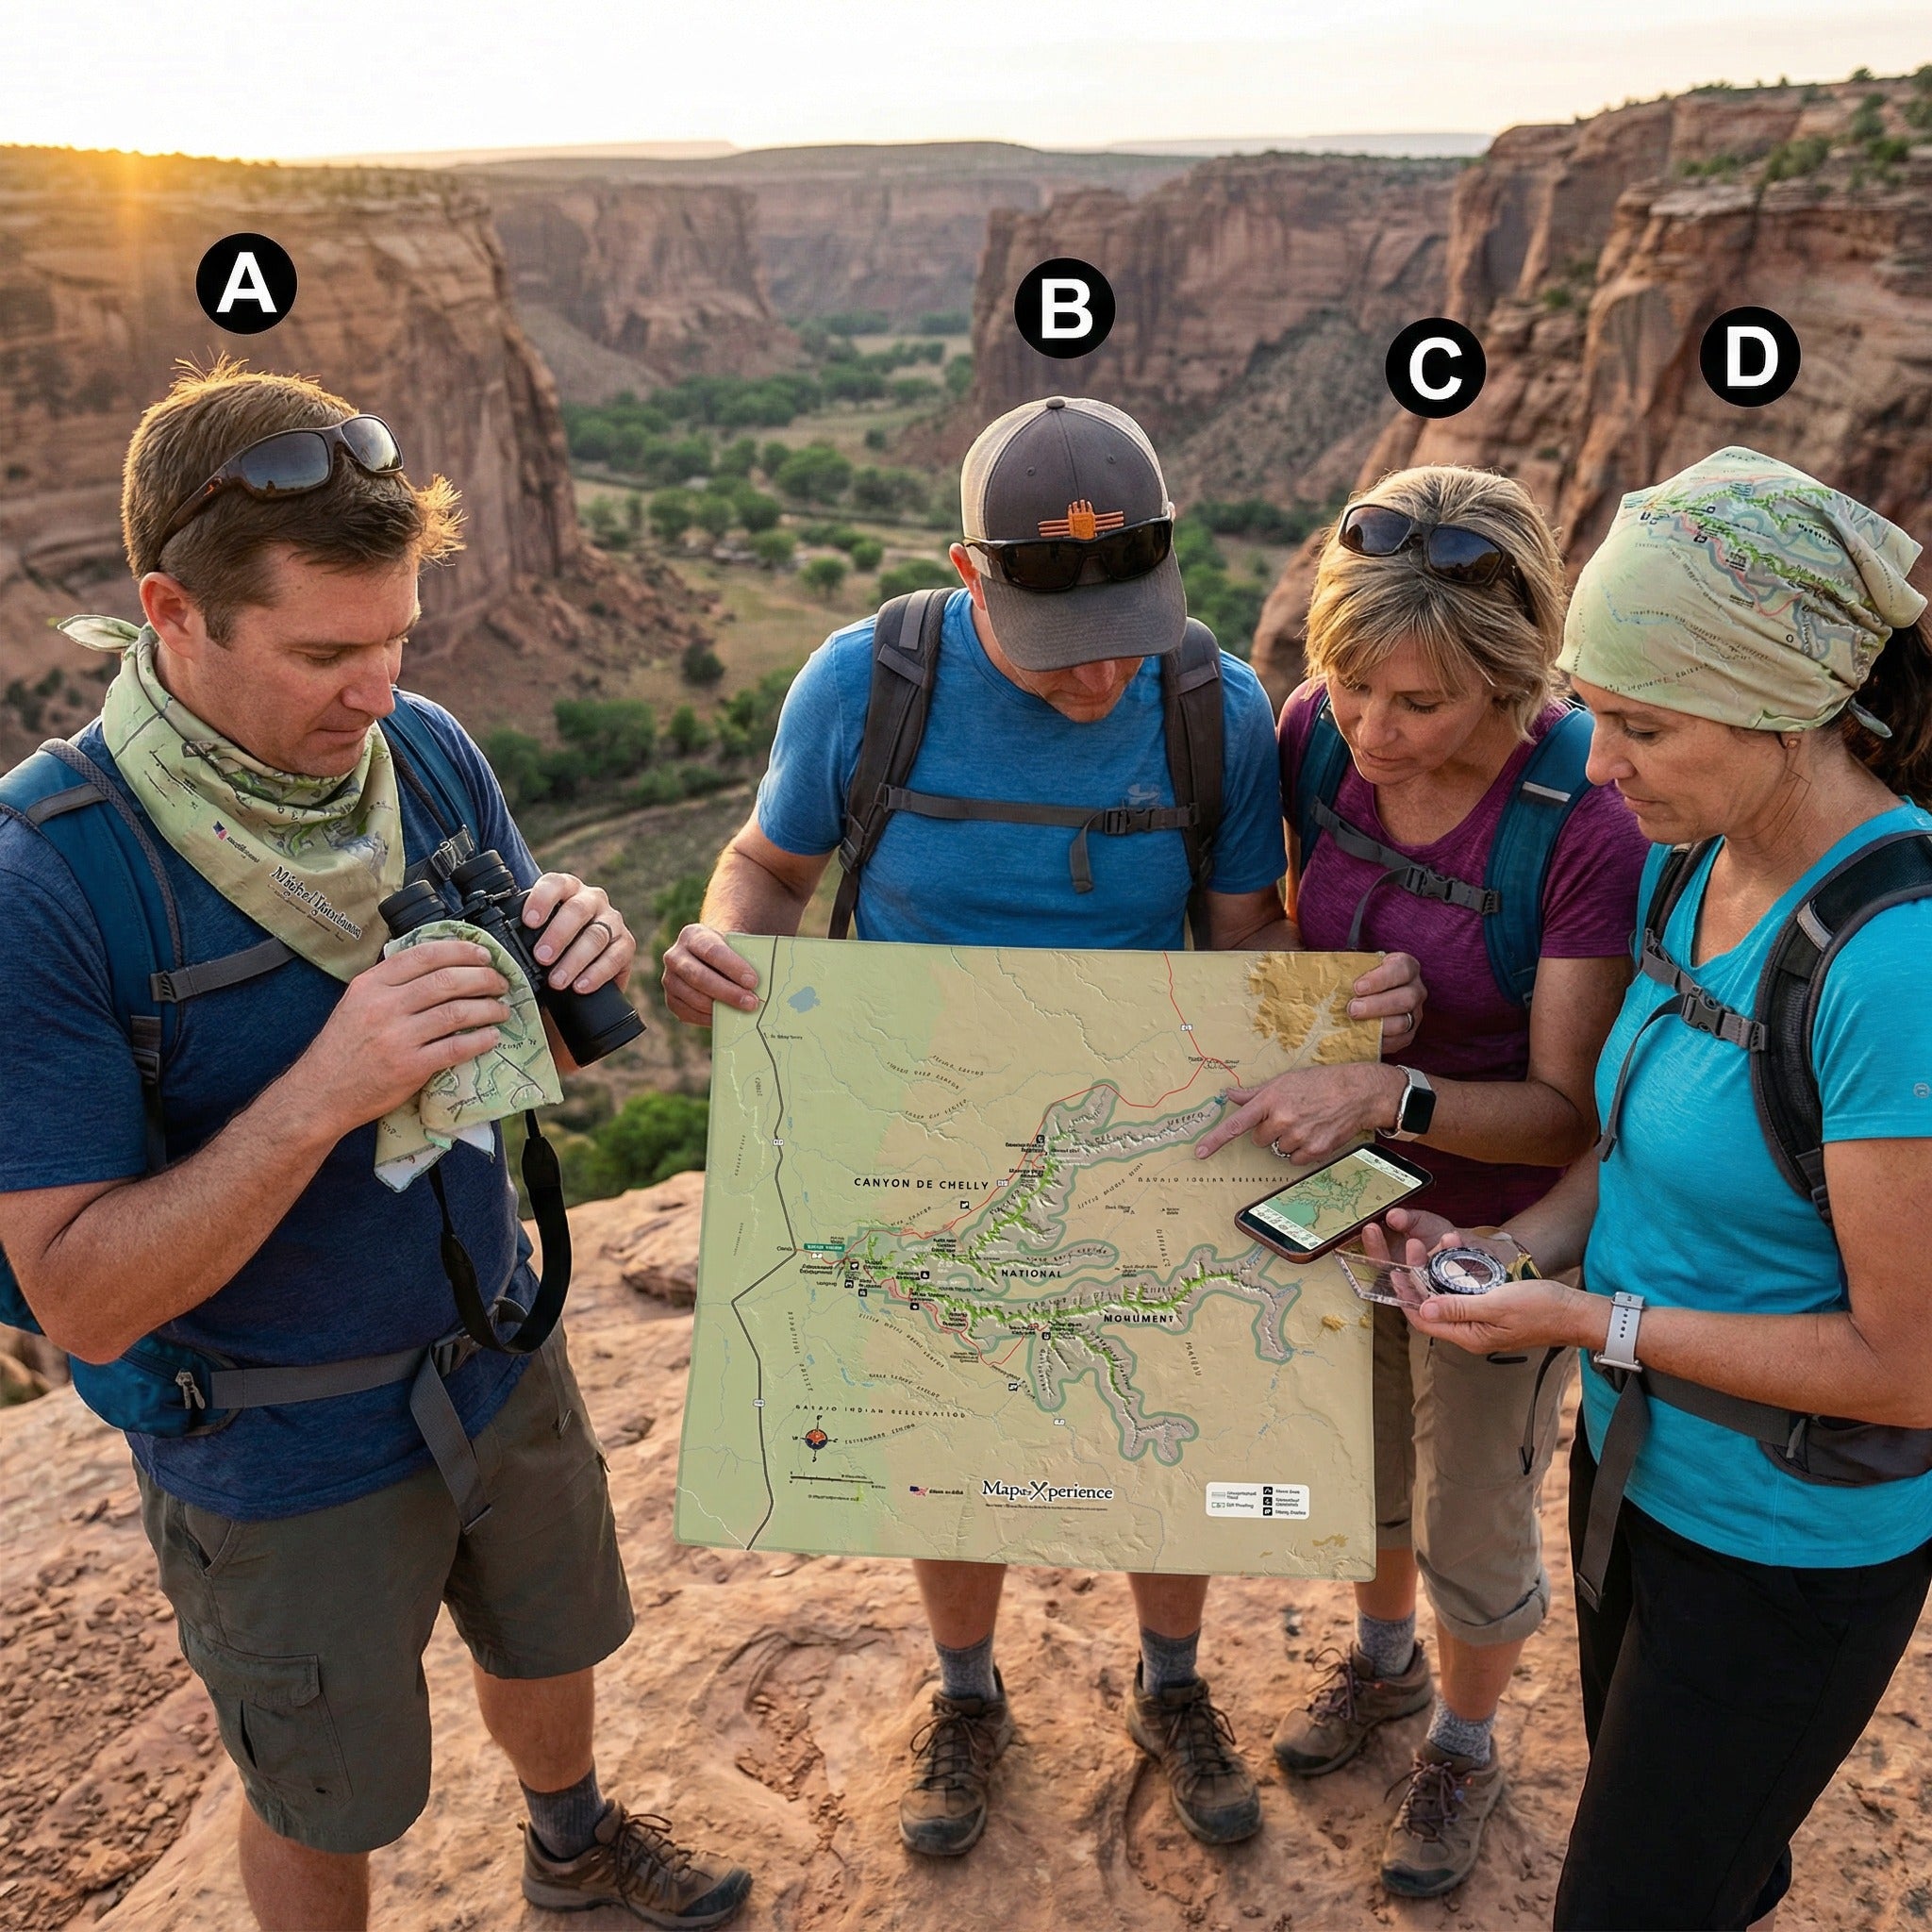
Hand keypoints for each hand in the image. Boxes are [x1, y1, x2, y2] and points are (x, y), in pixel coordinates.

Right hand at [296, 940, 509, 1131]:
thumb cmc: (343, 1048)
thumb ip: (391, 983)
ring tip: (501, 1009)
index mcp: (371, 984)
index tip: (483, 955)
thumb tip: (438, 965)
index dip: (460, 951)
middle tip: (500, 982)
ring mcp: (397, 1037)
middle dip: (483, 978)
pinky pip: (455, 1047)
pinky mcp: (410, 1067)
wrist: (321, 1092)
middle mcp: (384, 1006)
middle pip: (447, 980)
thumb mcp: (357, 1002)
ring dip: (488, 1008)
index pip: (424, 955)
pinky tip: (491, 1036)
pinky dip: (480, 1040)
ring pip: (456, 1012)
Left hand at [519, 872, 634, 994]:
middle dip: (558, 935)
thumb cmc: (550, 952)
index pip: (554, 884)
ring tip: (557, 981)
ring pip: (596, 935)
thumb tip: (497, 951)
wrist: (579, 974)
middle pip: (578, 910)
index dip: (542, 900)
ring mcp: (612, 920)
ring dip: (575, 959)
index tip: (529, 922)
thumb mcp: (535, 937)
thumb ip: (522, 937)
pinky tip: (581, 986)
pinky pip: (616, 956)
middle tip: (541, 958)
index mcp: (565, 889)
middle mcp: (591, 899)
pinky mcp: (627, 943)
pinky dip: (597, 973)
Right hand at [662, 922, 760, 1026]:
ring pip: (694, 997)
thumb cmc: (728, 953)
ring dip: (720, 1008)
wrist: (708, 958)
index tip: (753, 981)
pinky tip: (726, 1017)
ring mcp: (669, 979)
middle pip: (700, 977)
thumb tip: (760, 985)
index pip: (712, 951)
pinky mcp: (671, 999)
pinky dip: (709, 1018)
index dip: (733, 967)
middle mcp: (675, 956)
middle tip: (752, 1002)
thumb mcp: (734, 946)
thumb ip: (745, 959)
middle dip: (728, 992)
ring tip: (743, 1011)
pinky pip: (688, 1013)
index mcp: (693, 935)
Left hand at [1195, 1063, 1406, 1163]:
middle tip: (1288, 1115)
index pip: (1236, 1124)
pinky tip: (1313, 1133)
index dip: (1215, 1140)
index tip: (1200, 1152)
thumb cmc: (1319, 1082)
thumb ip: (1255, 1093)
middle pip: (1259, 1139)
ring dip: (1287, 1140)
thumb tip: (1229, 1094)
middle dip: (1269, 1130)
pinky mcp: (1314, 1150)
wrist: (1356, 1092)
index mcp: (1270, 1100)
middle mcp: (1281, 1120)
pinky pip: (1295, 1159)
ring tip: (1305, 1121)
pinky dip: (1301, 1151)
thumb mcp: (1284, 1081)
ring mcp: (1298, 1136)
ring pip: (1277, 1149)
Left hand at [1349, 952, 1425, 1049]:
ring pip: (1404, 1022)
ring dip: (1379, 1025)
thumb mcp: (1353, 967)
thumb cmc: (1357, 979)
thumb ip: (1342, 967)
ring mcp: (1415, 1013)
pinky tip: (1363, 1038)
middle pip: (1406, 998)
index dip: (1381, 978)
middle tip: (1352, 1009)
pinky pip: (1399, 1041)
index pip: (1402, 969)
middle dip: (1377, 1005)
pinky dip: (1381, 1041)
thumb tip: (1316, 966)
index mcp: (1406, 967)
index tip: (1357, 987)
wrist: (1361, 999)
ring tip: (1355, 1024)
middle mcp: (1415, 990)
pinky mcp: (1408, 1034)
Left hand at [1363, 1210, 1598, 1354]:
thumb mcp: (1497, 1305)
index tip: (1395, 1273)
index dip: (1407, 1298)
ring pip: (1447, 1299)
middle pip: (1433, 1308)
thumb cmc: (1542, 1309)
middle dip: (1419, 1281)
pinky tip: (1453, 1257)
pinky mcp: (1491, 1310)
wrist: (1575, 1311)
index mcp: (1470, 1336)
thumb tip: (1423, 1310)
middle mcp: (1472, 1332)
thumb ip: (1459, 1307)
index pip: (1424, 1322)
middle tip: (1414, 1252)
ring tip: (1430, 1249)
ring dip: (1436, 1275)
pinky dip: (1455, 1276)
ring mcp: (1481, 1322)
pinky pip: (1464, 1294)